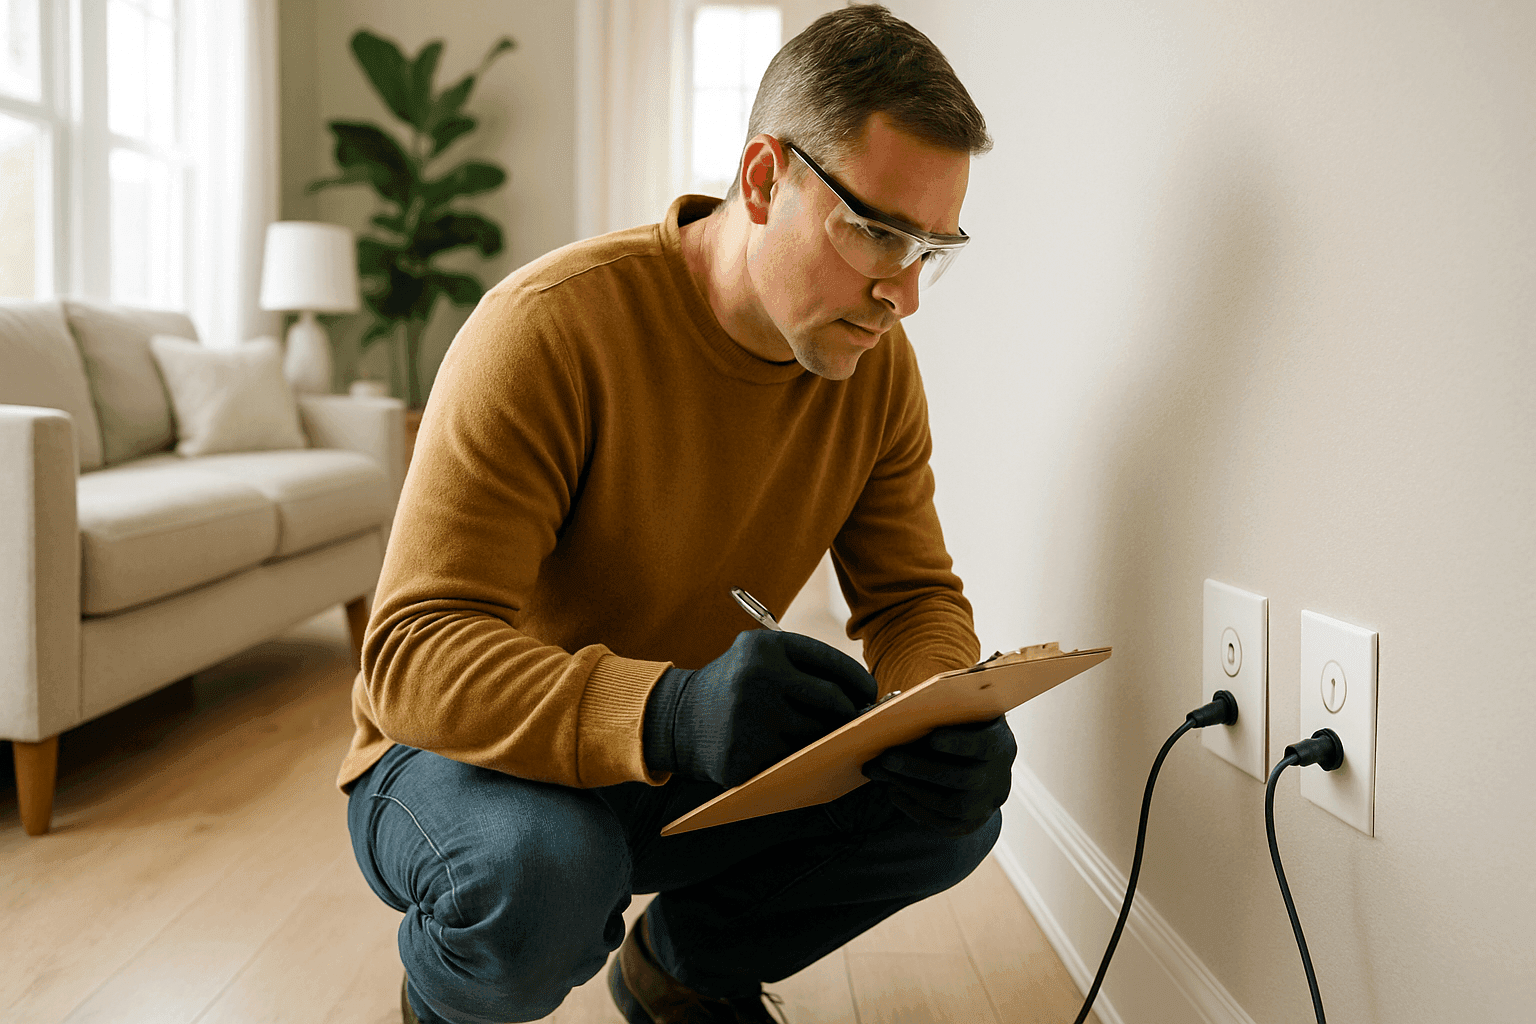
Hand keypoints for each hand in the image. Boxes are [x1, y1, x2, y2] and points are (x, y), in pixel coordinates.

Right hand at [649, 630, 877, 787]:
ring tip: (818, 735)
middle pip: (833, 703)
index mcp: (765, 647)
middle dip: (850, 715)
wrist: (676, 718)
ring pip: (817, 737)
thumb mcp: (760, 657)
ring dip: (824, 739)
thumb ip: (805, 667)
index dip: (859, 682)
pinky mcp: (744, 757)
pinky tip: (792, 753)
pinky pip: (795, 762)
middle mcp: (758, 678)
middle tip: (855, 721)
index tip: (870, 694)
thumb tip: (863, 696)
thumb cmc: (734, 685)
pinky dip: (800, 760)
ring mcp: (750, 720)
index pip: (833, 664)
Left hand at [861, 716, 1016, 836]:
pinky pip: (942, 823)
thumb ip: (934, 708)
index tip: (932, 738)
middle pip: (962, 777)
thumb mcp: (956, 714)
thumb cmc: (958, 729)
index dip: (960, 743)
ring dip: (912, 788)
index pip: (986, 744)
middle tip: (886, 758)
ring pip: (951, 804)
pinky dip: (914, 807)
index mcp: (1000, 743)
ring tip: (883, 772)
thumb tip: (892, 707)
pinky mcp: (968, 824)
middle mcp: (999, 778)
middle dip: (920, 768)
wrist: (977, 765)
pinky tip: (893, 789)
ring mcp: (985, 805)